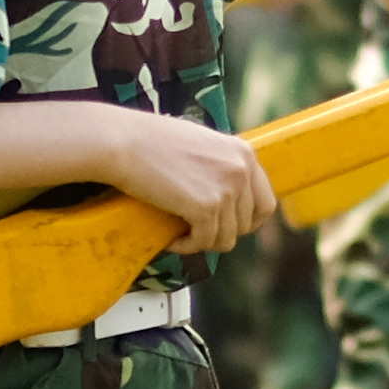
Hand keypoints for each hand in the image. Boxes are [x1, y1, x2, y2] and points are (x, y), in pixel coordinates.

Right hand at [99, 108, 280, 245]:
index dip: (246, 223)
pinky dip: (187, 246)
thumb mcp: (201, 146)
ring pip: (226, 239)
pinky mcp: (206, 207)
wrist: (124, 142)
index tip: (226, 228)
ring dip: (202, 241)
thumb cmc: (151, 141)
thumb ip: (222, 167)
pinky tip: (172, 240)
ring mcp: (227, 188)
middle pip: (246, 225)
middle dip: (221, 233)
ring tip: (180, 234)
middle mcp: (241, 170)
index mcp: (244, 152)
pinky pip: (204, 242)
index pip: (265, 203)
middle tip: (197, 232)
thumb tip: (228, 200)